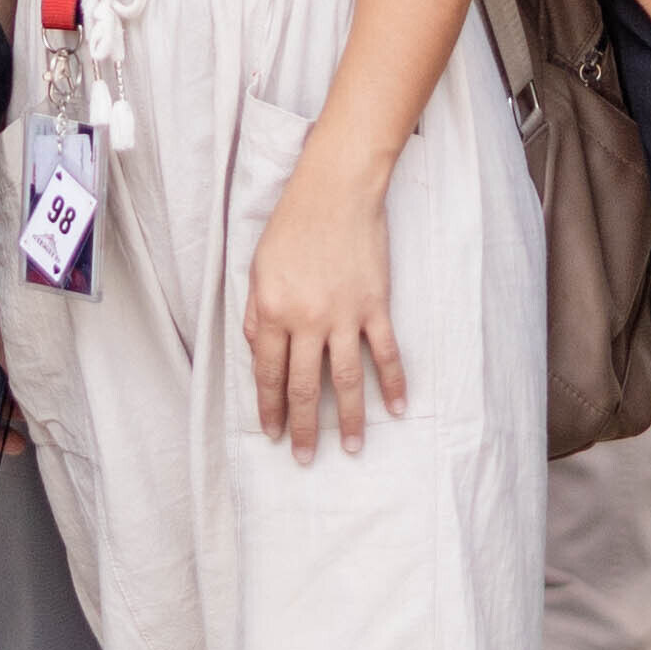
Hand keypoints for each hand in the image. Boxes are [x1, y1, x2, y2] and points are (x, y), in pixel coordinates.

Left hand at [238, 142, 408, 456]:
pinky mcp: (374, 306)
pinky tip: (397, 409)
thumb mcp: (258, 267)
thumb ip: (254, 311)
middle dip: (305, 427)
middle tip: (306, 458)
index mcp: (271, 312)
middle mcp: (306, 321)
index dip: (270, 408)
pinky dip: (392, 382)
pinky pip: (385, 353)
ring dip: (349, 419)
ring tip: (354, 449)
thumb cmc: (291, 224)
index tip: (274, 433)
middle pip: (304, 386)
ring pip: (344, 380)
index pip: (267, 374)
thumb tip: (253, 347)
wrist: (336, 190)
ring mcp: (343, 316)